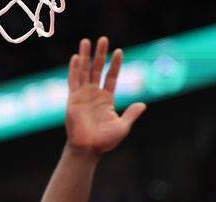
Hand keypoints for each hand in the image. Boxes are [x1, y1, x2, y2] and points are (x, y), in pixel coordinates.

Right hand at [65, 37, 146, 155]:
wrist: (89, 149)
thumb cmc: (105, 141)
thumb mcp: (123, 126)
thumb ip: (131, 114)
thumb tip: (143, 104)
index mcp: (106, 100)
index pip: (111, 77)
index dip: (115, 65)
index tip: (119, 51)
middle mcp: (94, 95)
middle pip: (97, 69)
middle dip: (100, 54)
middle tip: (103, 39)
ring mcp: (82, 96)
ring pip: (84, 71)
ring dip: (85, 56)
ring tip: (86, 41)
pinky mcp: (72, 99)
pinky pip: (73, 81)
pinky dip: (74, 69)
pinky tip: (76, 57)